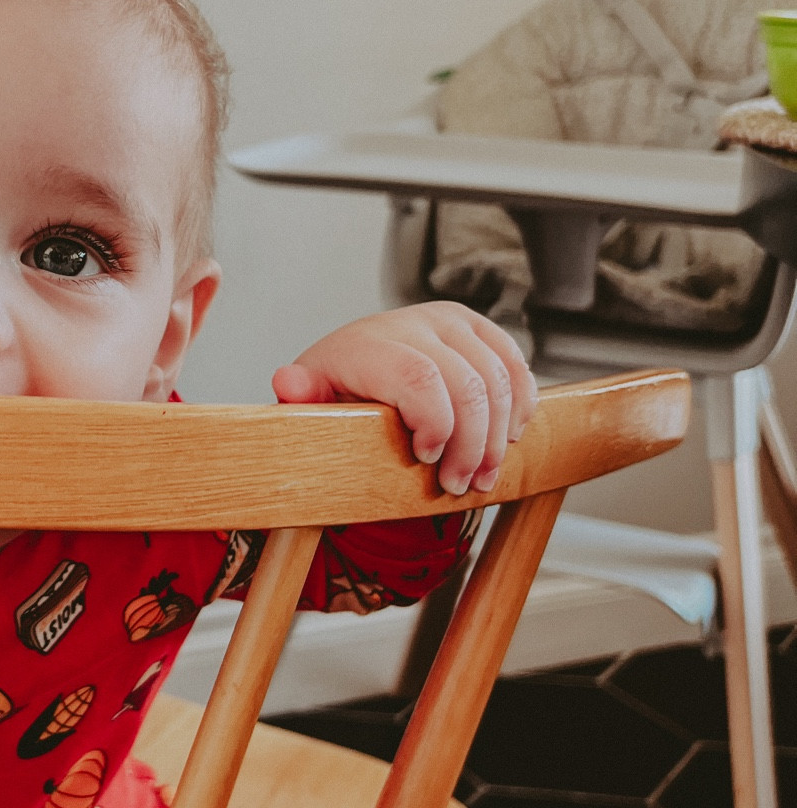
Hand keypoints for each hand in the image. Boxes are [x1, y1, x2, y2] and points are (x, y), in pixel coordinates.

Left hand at [272, 302, 536, 495]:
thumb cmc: (335, 393)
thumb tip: (288, 381)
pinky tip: (508, 438)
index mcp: (369, 343)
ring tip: (483, 475)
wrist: (356, 364)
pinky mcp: (478, 328)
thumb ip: (302, 398)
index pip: (419, 379)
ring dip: (498, 436)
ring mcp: (449, 322)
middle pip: (467, 386)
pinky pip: (514, 365)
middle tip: (461, 486)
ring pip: (497, 379)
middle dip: (472, 445)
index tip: (428, 460)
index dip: (436, 425)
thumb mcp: (311, 403)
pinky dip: (518, 406)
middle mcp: (412, 323)